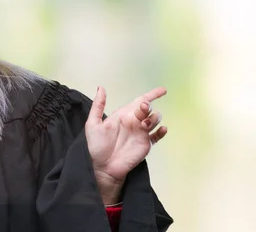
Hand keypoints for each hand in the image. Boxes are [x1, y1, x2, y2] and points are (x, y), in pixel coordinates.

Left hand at [85, 86, 167, 203]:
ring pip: (155, 120)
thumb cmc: (95, 146)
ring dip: (154, 118)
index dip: (151, 95)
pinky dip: (162, 132)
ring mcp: (140, 133)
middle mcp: (133, 122)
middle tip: (143, 110)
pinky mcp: (145, 144)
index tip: (163, 90)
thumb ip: (98, 106)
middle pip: (148, 109)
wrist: (102, 167)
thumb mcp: (93, 124)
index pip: (139, 101)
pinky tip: (161, 129)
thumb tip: (101, 87)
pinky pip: (157, 136)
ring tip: (145, 124)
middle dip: (148, 107)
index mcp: (122, 115)